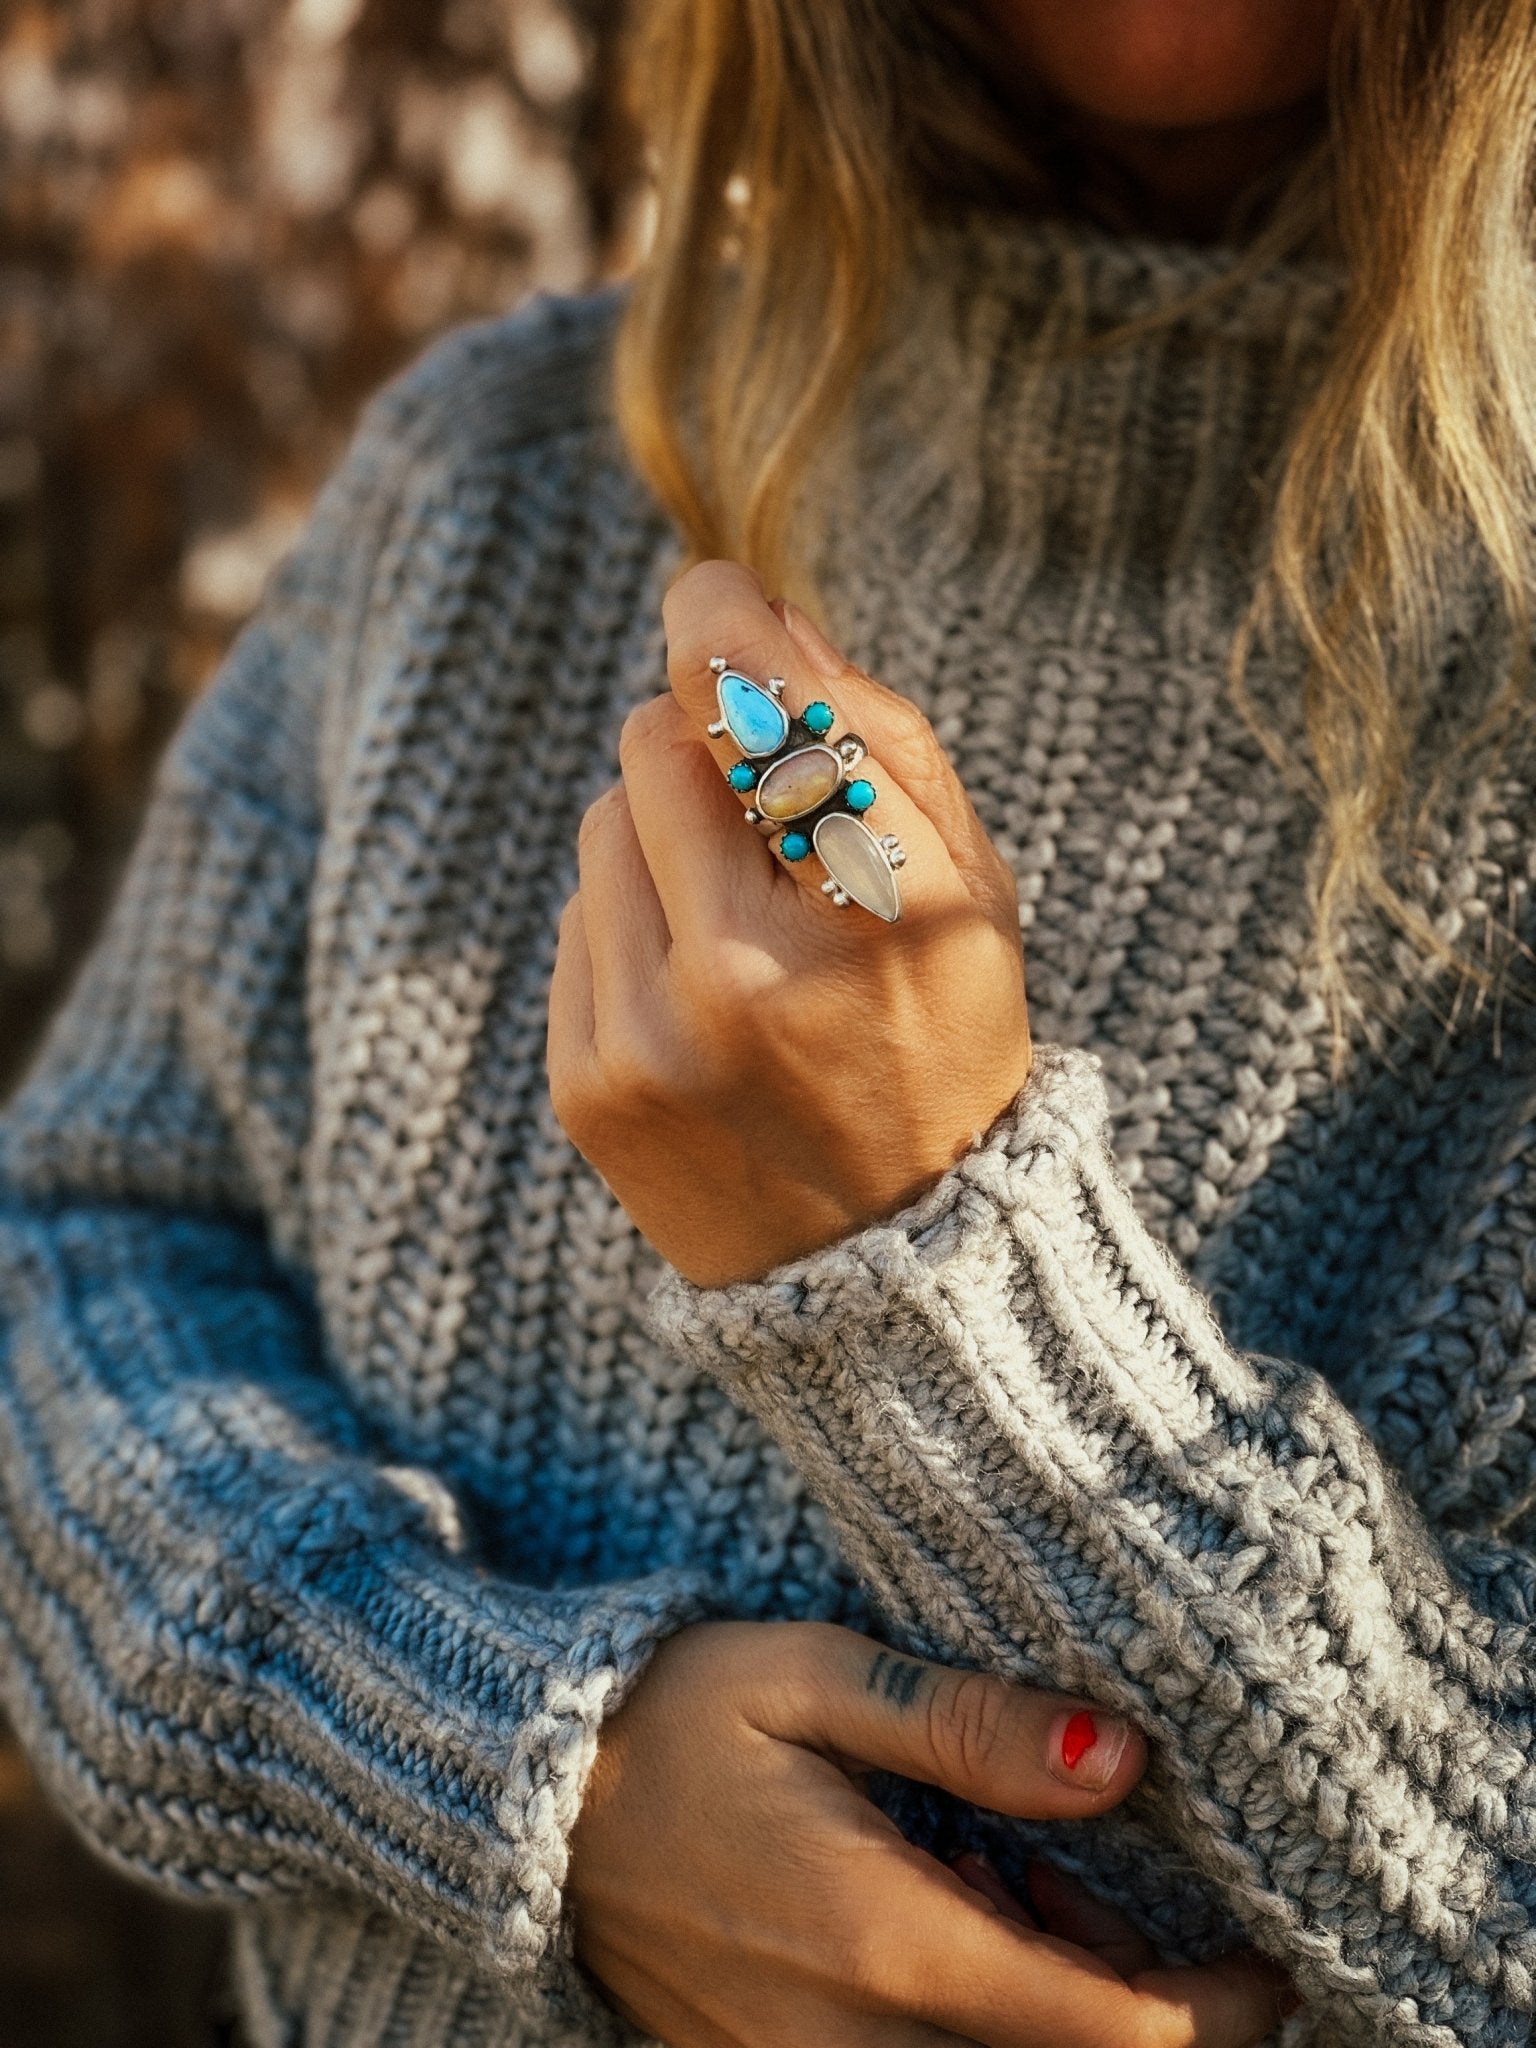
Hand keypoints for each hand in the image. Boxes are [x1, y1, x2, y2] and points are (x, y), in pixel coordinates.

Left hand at [547, 561, 1031, 1286]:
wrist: (883, 1260)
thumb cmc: (941, 1039)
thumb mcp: (971, 890)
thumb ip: (878, 737)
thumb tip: (753, 610)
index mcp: (880, 919)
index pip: (758, 710)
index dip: (721, 627)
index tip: (713, 594)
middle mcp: (751, 978)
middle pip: (655, 744)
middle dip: (701, 743)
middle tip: (757, 801)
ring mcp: (653, 1038)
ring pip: (602, 822)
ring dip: (660, 836)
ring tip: (735, 923)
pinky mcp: (585, 1081)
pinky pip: (575, 916)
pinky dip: (629, 922)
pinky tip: (696, 993)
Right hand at [568, 1621, 1293, 2047]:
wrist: (530, 1801)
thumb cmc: (674, 1718)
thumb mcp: (817, 1680)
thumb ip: (970, 1726)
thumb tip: (1122, 1759)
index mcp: (885, 1941)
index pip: (1117, 2038)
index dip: (1223, 2009)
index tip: (1261, 1947)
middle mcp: (857, 2046)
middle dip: (1142, 2007)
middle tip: (1114, 1886)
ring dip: (1062, 2017)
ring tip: (1026, 1885)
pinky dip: (986, 2028)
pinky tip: (956, 1923)